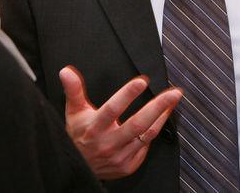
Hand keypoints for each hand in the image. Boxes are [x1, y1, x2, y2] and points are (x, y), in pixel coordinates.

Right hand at [59, 66, 181, 179]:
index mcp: (95, 127)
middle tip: (173, 92)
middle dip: (158, 106)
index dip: (127, 95)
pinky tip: (162, 116)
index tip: (142, 81)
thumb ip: (73, 90)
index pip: (113, 109)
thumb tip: (66, 71)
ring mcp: (120, 156)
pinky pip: (147, 145)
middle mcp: (108, 143)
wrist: (78, 167)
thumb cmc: (78, 135)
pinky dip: (156, 128)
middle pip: (138, 123)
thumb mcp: (73, 112)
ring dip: (162, 115)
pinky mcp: (128, 164)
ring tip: (173, 99)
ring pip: (147, 134)